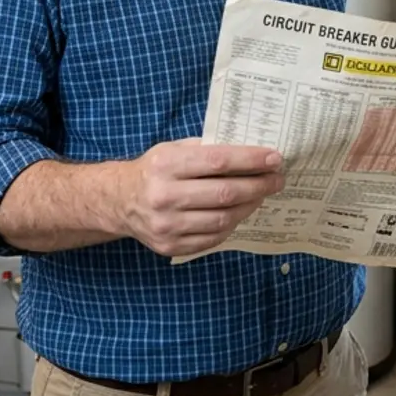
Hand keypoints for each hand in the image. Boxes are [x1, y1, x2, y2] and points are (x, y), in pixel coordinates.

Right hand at [118, 138, 285, 257]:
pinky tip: (240, 212)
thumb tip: (252, 151)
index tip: (275, 158)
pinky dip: (232, 224)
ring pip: (223, 219)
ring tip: (262, 195)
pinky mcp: (170, 246)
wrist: (118, 201)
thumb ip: (208, 149)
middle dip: (259, 185)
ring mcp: (166, 225)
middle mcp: (163, 196)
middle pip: (225, 193)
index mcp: (165, 165)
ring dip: (250, 206)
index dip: (251, 160)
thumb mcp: (173, 149)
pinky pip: (213, 238)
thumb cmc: (154, 170)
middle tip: (278, 179)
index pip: (218, 161)